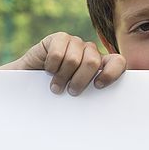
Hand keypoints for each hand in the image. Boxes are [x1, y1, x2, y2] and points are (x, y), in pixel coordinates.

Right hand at [0, 32, 126, 94]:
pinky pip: (57, 52)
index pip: (118, 62)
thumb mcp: (79, 95)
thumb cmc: (60, 92)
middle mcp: (90, 51)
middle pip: (93, 62)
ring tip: (56, 86)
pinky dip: (51, 66)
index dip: (111, 73)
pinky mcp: (58, 38)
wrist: (31, 83)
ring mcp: (75, 42)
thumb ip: (92, 94)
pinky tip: (48, 70)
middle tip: (71, 91)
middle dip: (80, 80)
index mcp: (101, 65)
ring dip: (62, 77)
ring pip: (73, 59)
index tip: (98, 86)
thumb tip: (105, 111)